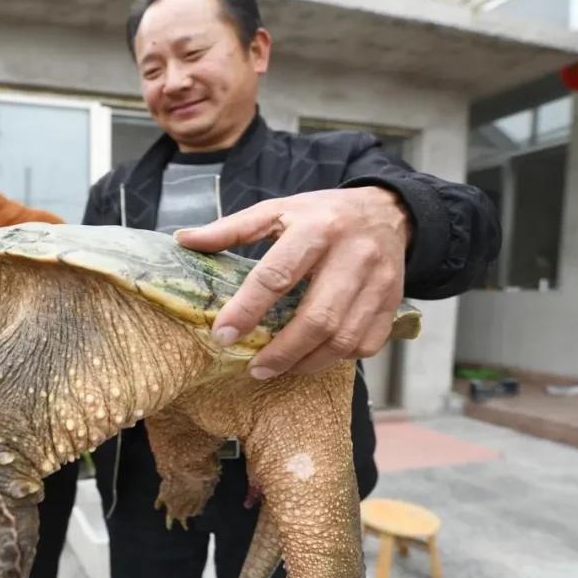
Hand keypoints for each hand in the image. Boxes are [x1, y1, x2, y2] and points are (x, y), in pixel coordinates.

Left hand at [175, 186, 410, 377]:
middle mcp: (352, 255)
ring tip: (280, 367)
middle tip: (255, 368)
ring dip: (307, 362)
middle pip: (317, 317)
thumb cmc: (323, 213)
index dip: (247, 309)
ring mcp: (379, 281)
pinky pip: (365, 344)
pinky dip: (337, 358)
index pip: (277, 275)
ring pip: (343, 338)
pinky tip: (314, 356)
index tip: (223, 335)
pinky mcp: (393, 302)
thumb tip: (183, 240)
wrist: (388, 211)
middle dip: (282, 352)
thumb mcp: (278, 209)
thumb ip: (232, 228)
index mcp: (317, 227)